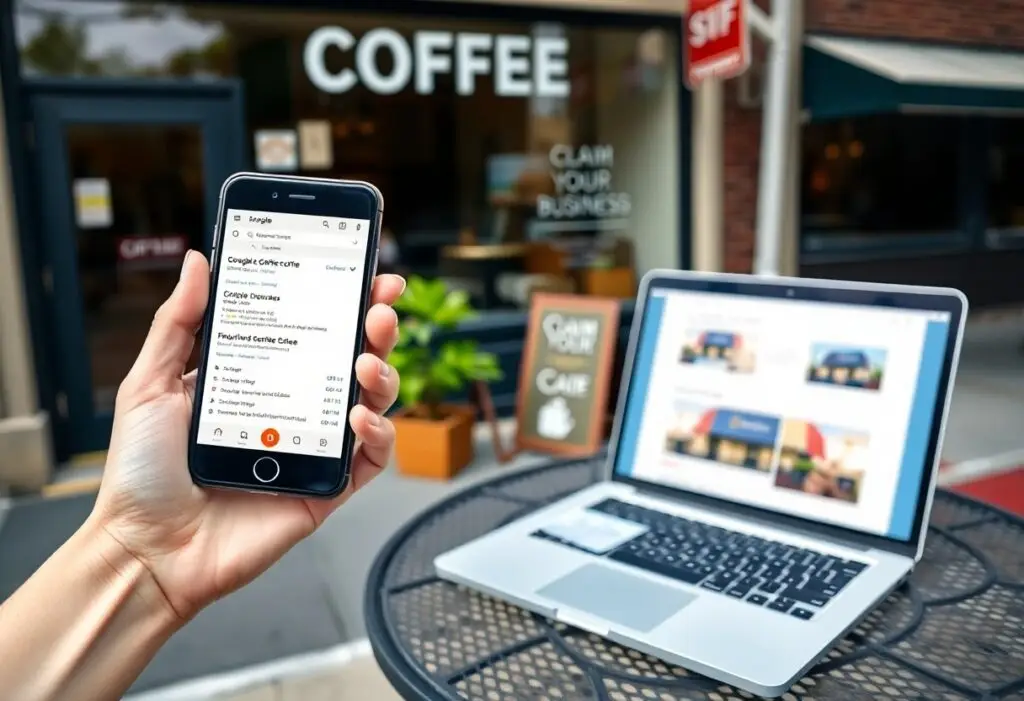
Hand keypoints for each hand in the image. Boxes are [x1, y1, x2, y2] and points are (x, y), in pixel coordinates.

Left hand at [89, 251, 404, 621]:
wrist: (147, 548)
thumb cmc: (143, 473)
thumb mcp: (151, 383)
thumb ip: (179, 321)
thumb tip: (199, 262)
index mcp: (259, 377)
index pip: (312, 328)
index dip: (344, 298)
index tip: (366, 271)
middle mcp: (293, 407)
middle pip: (353, 357)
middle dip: (376, 327)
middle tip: (379, 310)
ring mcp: (313, 446)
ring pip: (373, 401)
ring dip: (382, 374)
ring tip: (364, 362)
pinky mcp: (327, 487)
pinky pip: (371, 458)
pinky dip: (378, 434)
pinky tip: (358, 419)